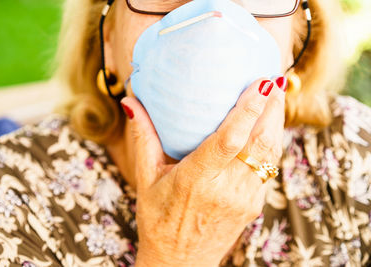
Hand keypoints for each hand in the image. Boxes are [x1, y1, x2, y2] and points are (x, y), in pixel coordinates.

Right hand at [121, 77, 286, 266]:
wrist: (180, 262)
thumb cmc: (158, 220)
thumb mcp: (146, 178)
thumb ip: (143, 137)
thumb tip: (132, 101)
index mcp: (196, 180)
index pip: (229, 140)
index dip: (248, 110)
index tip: (261, 83)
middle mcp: (225, 189)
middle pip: (260, 142)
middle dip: (272, 108)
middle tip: (274, 78)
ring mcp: (244, 199)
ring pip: (271, 154)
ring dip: (277, 122)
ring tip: (277, 94)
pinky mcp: (254, 205)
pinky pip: (268, 167)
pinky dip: (271, 142)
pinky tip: (268, 125)